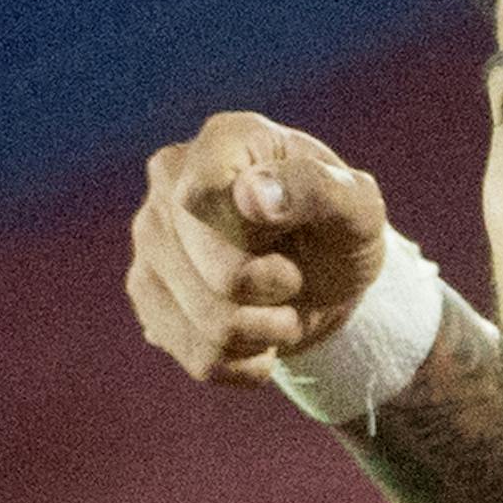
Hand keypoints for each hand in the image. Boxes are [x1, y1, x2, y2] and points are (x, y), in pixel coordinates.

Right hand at [126, 112, 388, 385]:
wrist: (321, 277)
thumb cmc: (338, 230)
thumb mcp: (357, 208)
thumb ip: (318, 189)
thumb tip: (252, 198)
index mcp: (222, 140)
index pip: (207, 200)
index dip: (257, 242)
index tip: (289, 235)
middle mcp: (169, 181)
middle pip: (219, 276)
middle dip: (275, 294)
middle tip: (293, 277)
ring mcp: (148, 239)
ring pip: (207, 324)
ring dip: (264, 332)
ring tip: (279, 308)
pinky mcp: (145, 295)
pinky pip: (198, 357)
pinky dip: (245, 362)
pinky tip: (257, 336)